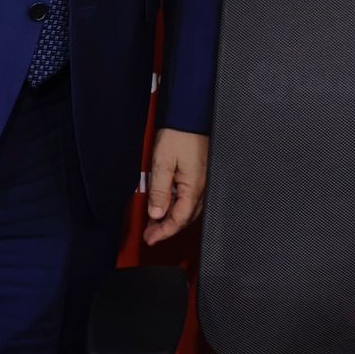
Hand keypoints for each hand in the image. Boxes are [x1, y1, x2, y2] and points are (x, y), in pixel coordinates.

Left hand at [142, 128, 208, 244]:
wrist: (190, 115)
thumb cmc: (179, 134)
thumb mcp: (162, 162)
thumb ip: (160, 191)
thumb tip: (156, 214)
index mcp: (194, 187)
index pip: (179, 219)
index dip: (164, 232)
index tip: (151, 238)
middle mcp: (202, 187)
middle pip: (185, 217)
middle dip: (167, 228)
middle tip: (150, 234)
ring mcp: (203, 181)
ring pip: (188, 209)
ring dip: (172, 218)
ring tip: (155, 222)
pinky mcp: (200, 175)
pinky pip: (190, 198)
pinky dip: (177, 206)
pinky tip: (167, 205)